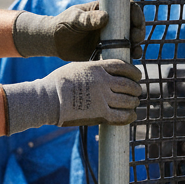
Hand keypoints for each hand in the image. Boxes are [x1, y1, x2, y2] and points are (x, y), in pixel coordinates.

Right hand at [2, 60, 142, 133]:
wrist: (47, 99)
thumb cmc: (58, 83)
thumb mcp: (77, 68)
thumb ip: (93, 69)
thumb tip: (104, 72)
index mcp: (97, 68)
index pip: (124, 67)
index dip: (134, 72)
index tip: (138, 76)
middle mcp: (103, 81)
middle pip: (129, 85)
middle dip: (136, 89)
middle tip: (136, 92)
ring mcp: (103, 98)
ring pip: (129, 101)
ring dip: (133, 102)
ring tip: (133, 103)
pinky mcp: (101, 114)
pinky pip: (122, 116)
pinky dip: (129, 116)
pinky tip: (131, 115)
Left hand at [13, 0, 146, 60]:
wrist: (54, 42)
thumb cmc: (62, 25)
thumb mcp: (74, 19)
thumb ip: (87, 18)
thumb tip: (105, 17)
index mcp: (106, 10)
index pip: (128, 8)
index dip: (136, 14)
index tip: (136, 24)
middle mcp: (112, 23)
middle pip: (133, 24)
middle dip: (139, 31)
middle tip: (135, 39)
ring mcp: (112, 37)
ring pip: (131, 40)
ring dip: (137, 45)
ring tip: (136, 52)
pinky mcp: (109, 50)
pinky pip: (123, 53)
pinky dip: (129, 56)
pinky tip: (131, 60)